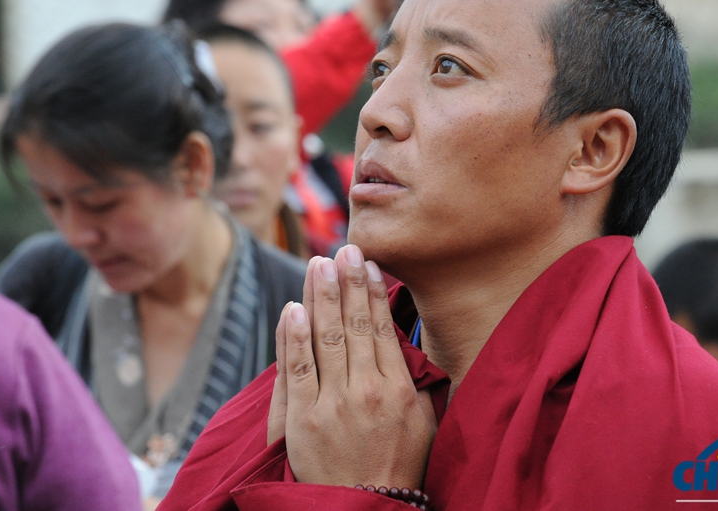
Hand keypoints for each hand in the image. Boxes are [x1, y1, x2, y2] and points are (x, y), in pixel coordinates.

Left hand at [267, 246, 437, 488]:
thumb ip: (417, 385)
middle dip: (348, 282)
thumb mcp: (425, 426)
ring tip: (319, 264)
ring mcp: (333, 403)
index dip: (373, 293)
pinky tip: (293, 308)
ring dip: (320, 297)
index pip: (382, 329)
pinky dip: (293, 337)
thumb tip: (408, 349)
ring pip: (325, 338)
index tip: (369, 264)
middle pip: (353, 325)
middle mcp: (367, 390)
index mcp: (398, 389)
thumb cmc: (399, 469)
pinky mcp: (303, 419)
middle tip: (345, 249)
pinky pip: (296, 369)